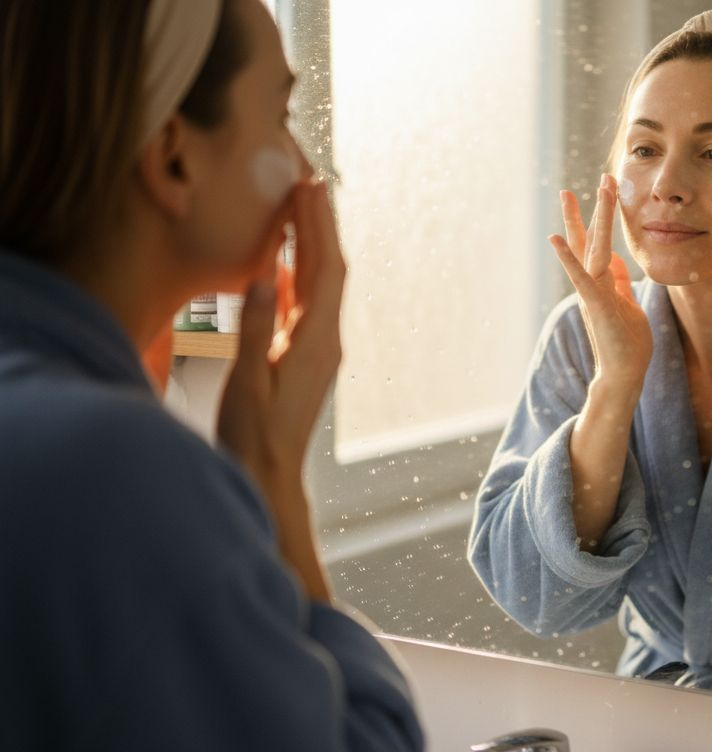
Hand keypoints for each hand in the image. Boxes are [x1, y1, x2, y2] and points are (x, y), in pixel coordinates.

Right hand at [217, 179, 344, 601]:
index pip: (324, 269)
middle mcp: (325, 339)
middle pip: (326, 268)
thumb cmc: (255, 434)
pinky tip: (280, 260)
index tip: (310, 187)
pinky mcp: (303, 355)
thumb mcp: (248, 381)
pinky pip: (302, 303)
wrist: (268, 475)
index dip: (318, 225)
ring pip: (316, 283)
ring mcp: (316, 347)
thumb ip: (255, 329)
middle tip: (308, 180)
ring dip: (309, 243)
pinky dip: (294, 272)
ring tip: (298, 206)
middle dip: (319, 223)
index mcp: (316, 340)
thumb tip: (263, 277)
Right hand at [549, 174, 652, 391]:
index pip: (599, 243)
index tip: (606, 189)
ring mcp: (591, 293)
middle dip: (593, 208)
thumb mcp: (628, 304)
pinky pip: (580, 278)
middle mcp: (592, 284)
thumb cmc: (628, 344)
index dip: (601, 217)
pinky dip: (568, 259)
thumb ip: (619, 282)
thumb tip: (617, 261)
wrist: (624, 375)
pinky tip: (554, 239)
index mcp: (602, 282)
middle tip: (600, 177)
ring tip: (573, 193)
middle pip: (589, 239)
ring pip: (588, 250)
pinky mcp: (595, 305)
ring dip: (583, 221)